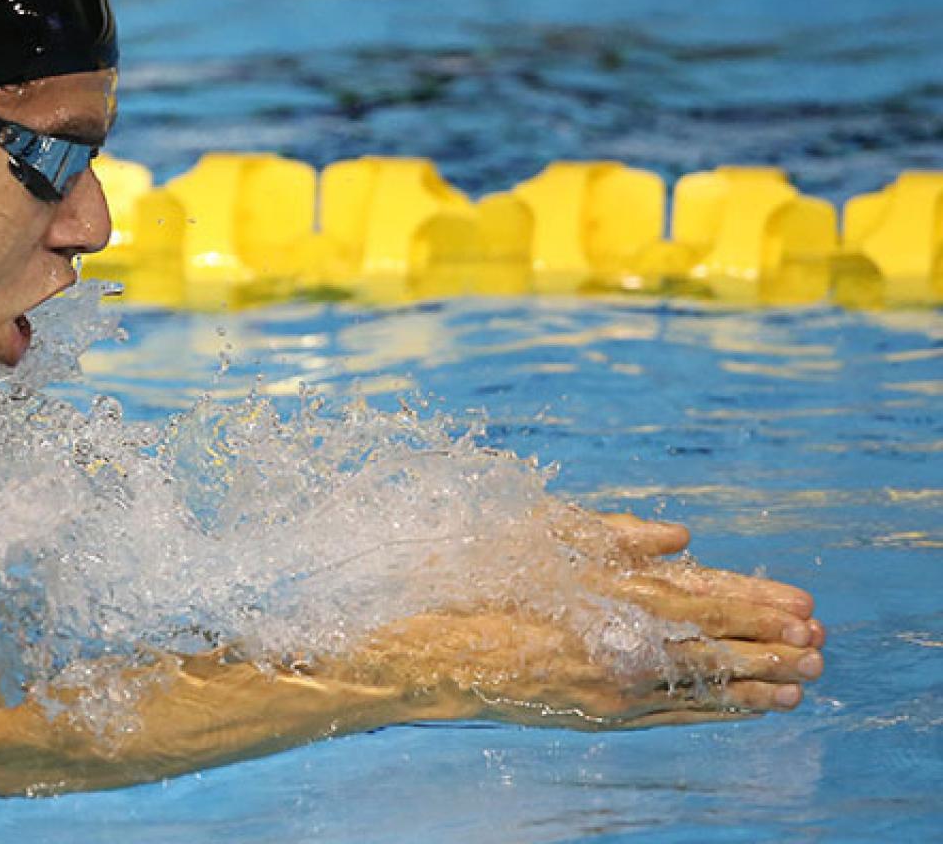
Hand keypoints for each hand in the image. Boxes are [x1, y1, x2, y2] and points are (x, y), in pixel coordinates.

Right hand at [333, 509, 825, 728]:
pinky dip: (717, 710)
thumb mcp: (541, 548)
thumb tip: (681, 537)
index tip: (801, 607)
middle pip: (710, 650)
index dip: (754, 606)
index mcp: (603, 606)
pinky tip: (750, 708)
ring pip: (699, 688)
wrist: (430, 656)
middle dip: (769, 647)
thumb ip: (614, 539)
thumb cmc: (477, 590)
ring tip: (804, 683)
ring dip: (755, 684)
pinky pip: (672, 715)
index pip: (699, 606)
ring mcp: (609, 692)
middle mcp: (615, 653)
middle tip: (821, 646)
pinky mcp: (598, 714)